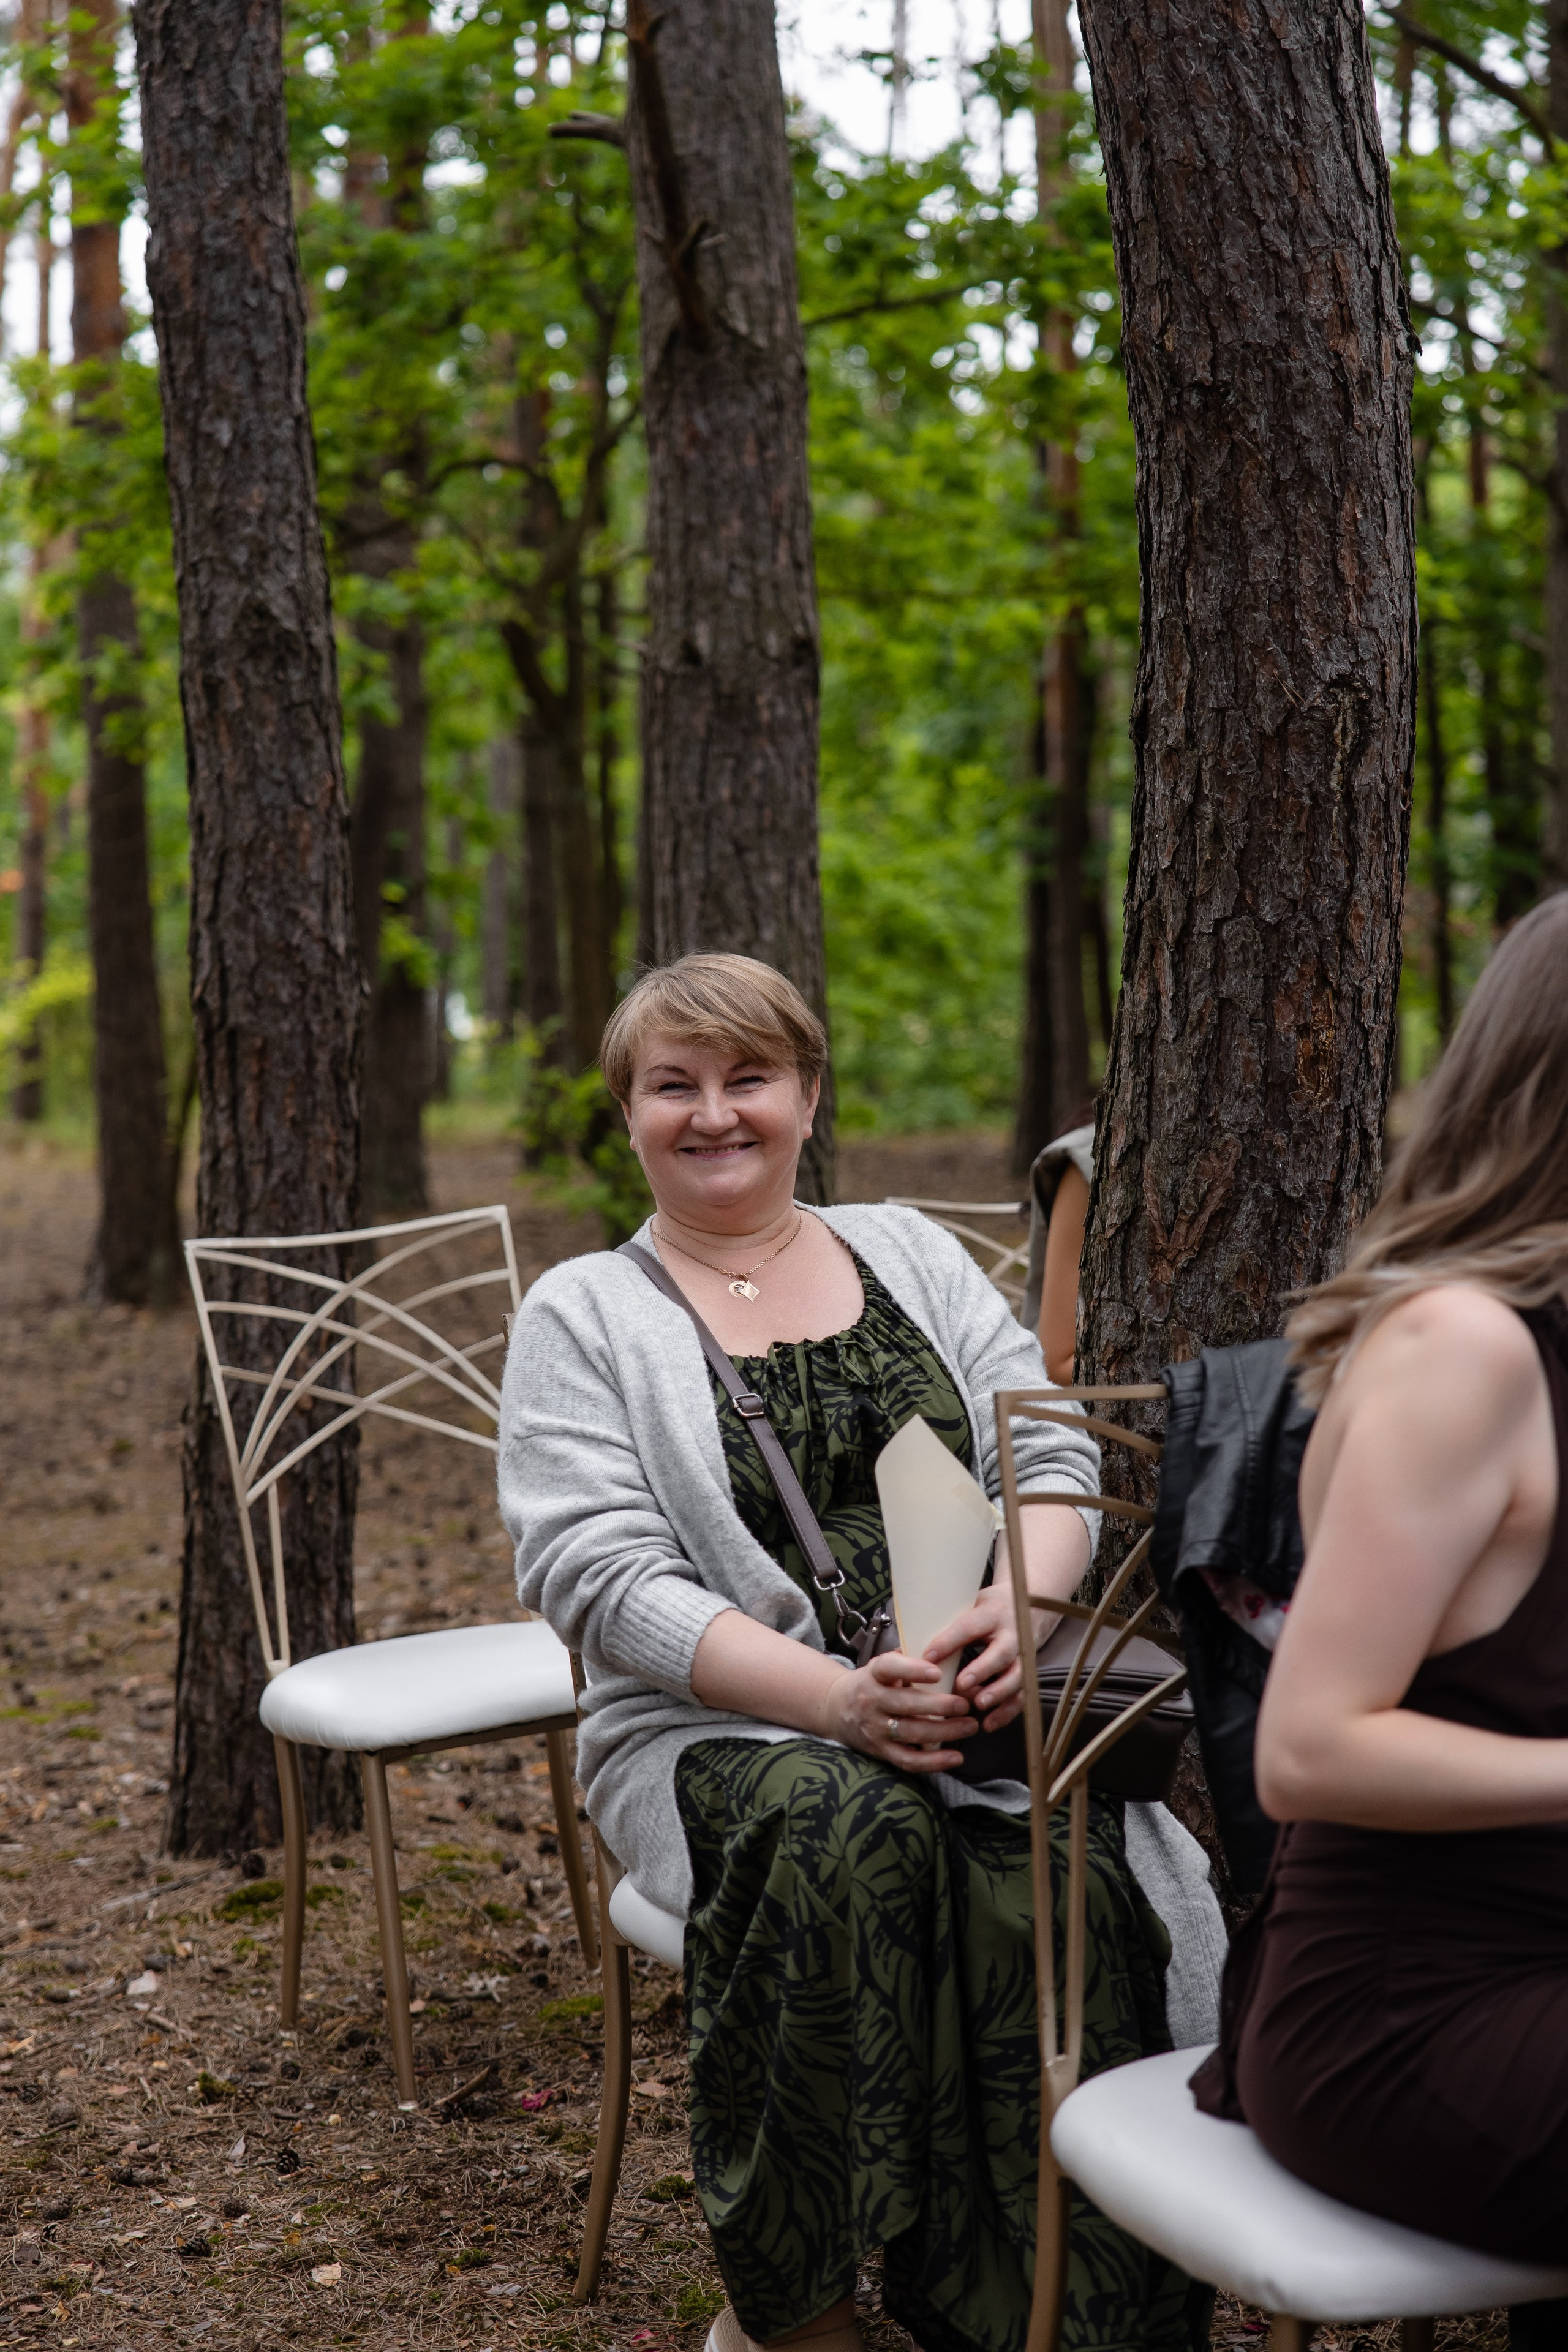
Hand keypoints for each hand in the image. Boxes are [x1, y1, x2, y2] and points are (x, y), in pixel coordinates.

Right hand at [821, 1647, 976, 1772]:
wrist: (836, 1707)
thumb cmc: (873, 1683)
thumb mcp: (885, 1667)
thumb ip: (914, 1665)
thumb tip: (958, 1669)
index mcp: (874, 1674)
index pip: (889, 1668)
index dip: (912, 1670)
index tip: (937, 1672)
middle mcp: (872, 1701)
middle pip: (905, 1704)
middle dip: (939, 1705)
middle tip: (965, 1704)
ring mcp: (875, 1729)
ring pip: (910, 1733)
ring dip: (944, 1731)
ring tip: (970, 1726)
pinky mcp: (881, 1751)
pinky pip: (908, 1760)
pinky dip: (933, 1762)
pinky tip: (956, 1757)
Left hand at [928, 1581, 1049, 1736]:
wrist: (1027, 1607)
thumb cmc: (989, 1609)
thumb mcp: (970, 1607)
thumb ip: (950, 1626)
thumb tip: (913, 1651)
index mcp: (992, 1614)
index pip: (969, 1627)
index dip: (948, 1641)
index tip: (928, 1657)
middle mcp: (1012, 1634)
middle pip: (1001, 1653)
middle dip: (982, 1670)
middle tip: (961, 1685)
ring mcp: (1024, 1655)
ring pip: (1016, 1677)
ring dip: (998, 1693)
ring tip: (979, 1705)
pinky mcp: (1028, 1673)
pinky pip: (1021, 1695)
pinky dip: (1007, 1712)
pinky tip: (989, 1724)